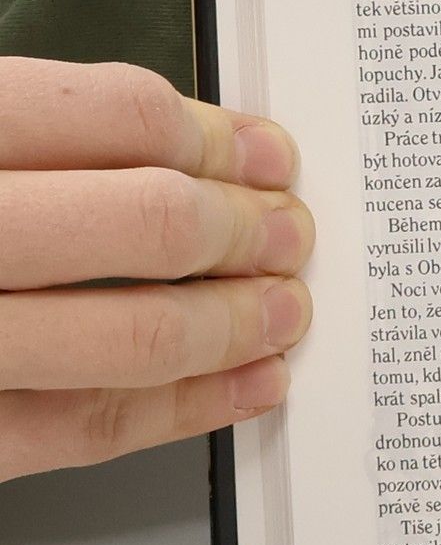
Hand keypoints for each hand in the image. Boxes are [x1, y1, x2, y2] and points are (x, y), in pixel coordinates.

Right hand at [0, 58, 313, 482]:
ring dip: (237, 323)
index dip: (216, 139)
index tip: (267, 155)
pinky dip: (192, 407)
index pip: (116, 118)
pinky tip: (249, 384)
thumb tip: (189, 153)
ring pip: (136, 335)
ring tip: (285, 311)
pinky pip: (92, 427)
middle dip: (247, 230)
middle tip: (291, 235)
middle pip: (148, 221)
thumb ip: (44, 143)